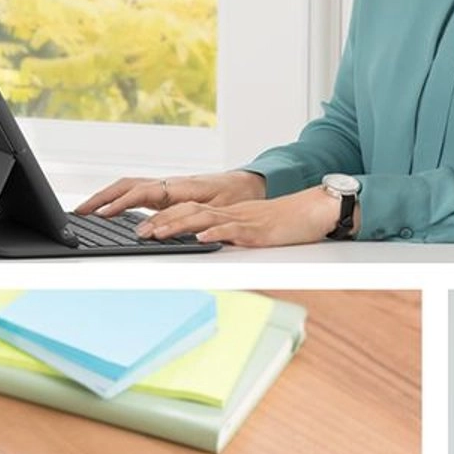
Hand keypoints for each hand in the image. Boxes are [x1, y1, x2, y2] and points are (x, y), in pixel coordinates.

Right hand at [75, 170, 264, 217]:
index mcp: (178, 186)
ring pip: (129, 188)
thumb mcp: (216, 208)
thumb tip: (158, 227)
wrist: (247, 184)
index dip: (122, 204)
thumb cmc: (234, 196)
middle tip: (81, 212)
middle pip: (127, 186)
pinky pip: (136, 194)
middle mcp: (167, 184)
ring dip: (106, 198)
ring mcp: (165, 188)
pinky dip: (118, 200)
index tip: (104, 214)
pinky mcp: (165, 194)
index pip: (142, 192)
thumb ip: (189, 216)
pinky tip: (108, 212)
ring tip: (86, 212)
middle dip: (102, 198)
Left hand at [136, 185, 345, 247]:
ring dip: (178, 226)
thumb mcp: (252, 229)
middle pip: (189, 212)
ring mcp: (243, 220)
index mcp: (227, 213)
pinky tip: (200, 238)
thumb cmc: (287, 223)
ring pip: (204, 219)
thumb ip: (232, 233)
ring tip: (157, 234)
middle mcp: (231, 213)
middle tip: (137, 232)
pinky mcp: (258, 230)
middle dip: (161, 222)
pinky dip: (215, 234)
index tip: (142, 227)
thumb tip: (209, 243)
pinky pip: (233, 230)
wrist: (315, 210)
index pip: (189, 211)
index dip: (164, 217)